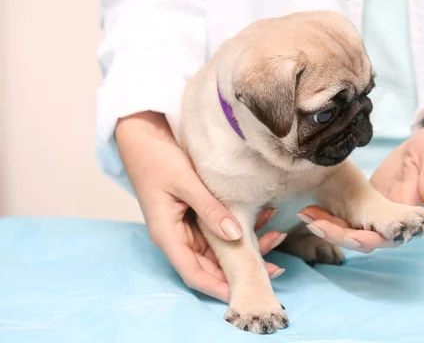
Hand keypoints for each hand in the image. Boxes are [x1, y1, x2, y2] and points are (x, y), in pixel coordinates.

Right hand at [115, 111, 285, 301]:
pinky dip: (240, 225)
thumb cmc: (155, 159)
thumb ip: (210, 209)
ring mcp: (186, 226)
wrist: (142, 136)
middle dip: (241, 267)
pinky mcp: (194, 214)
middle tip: (275, 266)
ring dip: (246, 244)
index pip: (195, 274)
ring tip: (276, 235)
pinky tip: (264, 217)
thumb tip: (235, 235)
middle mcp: (177, 236)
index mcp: (168, 235)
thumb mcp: (185, 182)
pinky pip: (219, 228)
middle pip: (211, 264)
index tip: (246, 292)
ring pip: (219, 247)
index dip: (219, 287)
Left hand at [294, 117, 423, 251]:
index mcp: (411, 218)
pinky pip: (345, 216)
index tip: (344, 234)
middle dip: (335, 233)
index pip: (384, 237)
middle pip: (360, 238)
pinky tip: (309, 208)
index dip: (363, 239)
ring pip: (349, 230)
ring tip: (305, 213)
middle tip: (311, 220)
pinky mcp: (367, 204)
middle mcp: (393, 223)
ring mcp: (378, 215)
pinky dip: (328, 214)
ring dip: (327, 225)